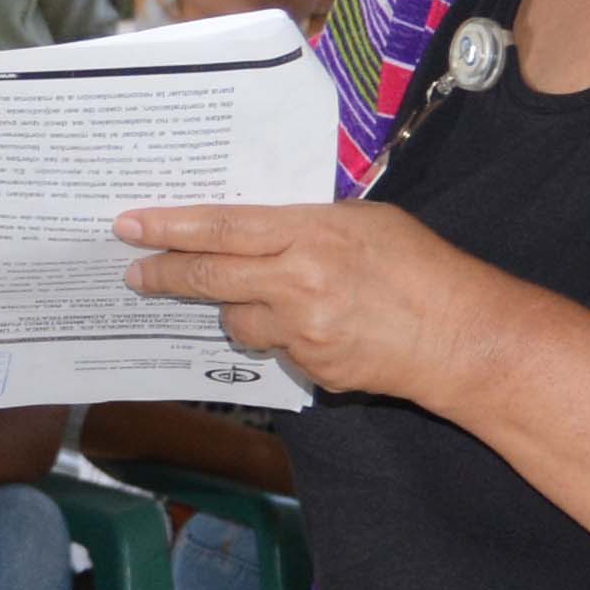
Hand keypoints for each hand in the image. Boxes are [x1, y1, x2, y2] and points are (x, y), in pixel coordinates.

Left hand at [114, 198, 484, 405]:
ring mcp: (301, 331)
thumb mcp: (362, 221)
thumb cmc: (419, 267)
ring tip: (271, 297)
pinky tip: (317, 327)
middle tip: (133, 271)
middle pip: (209, 278)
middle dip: (163, 275)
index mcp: (310, 234)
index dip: (170, 228)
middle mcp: (297, 282)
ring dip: (239, 309)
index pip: (221, 228)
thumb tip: (254, 232)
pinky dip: (283, 336)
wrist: (458, 337)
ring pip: (237, 321)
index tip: (130, 225)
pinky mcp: (310, 368)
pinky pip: (275, 349)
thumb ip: (304, 225)